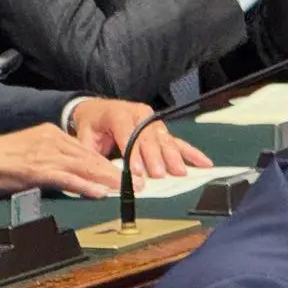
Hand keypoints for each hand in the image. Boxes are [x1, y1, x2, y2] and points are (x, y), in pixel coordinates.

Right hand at [0, 123, 119, 198]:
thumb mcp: (30, 156)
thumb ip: (52, 163)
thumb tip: (74, 177)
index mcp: (51, 134)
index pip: (86, 150)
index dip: (108, 164)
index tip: (126, 173)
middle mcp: (51, 140)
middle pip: (90, 157)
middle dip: (115, 171)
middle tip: (138, 183)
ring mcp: (44, 153)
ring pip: (83, 166)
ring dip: (107, 179)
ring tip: (126, 189)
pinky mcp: (35, 169)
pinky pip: (65, 178)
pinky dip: (84, 185)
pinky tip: (98, 192)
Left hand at [70, 99, 211, 177]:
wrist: (96, 110)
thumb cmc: (91, 125)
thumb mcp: (84, 138)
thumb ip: (92, 155)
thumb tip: (99, 176)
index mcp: (118, 114)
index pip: (128, 134)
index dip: (133, 153)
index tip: (139, 171)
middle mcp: (138, 114)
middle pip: (149, 137)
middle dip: (156, 157)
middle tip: (160, 175)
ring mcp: (152, 121)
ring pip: (165, 139)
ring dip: (173, 157)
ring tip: (180, 172)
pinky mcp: (160, 129)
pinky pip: (177, 141)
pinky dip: (191, 153)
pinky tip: (203, 162)